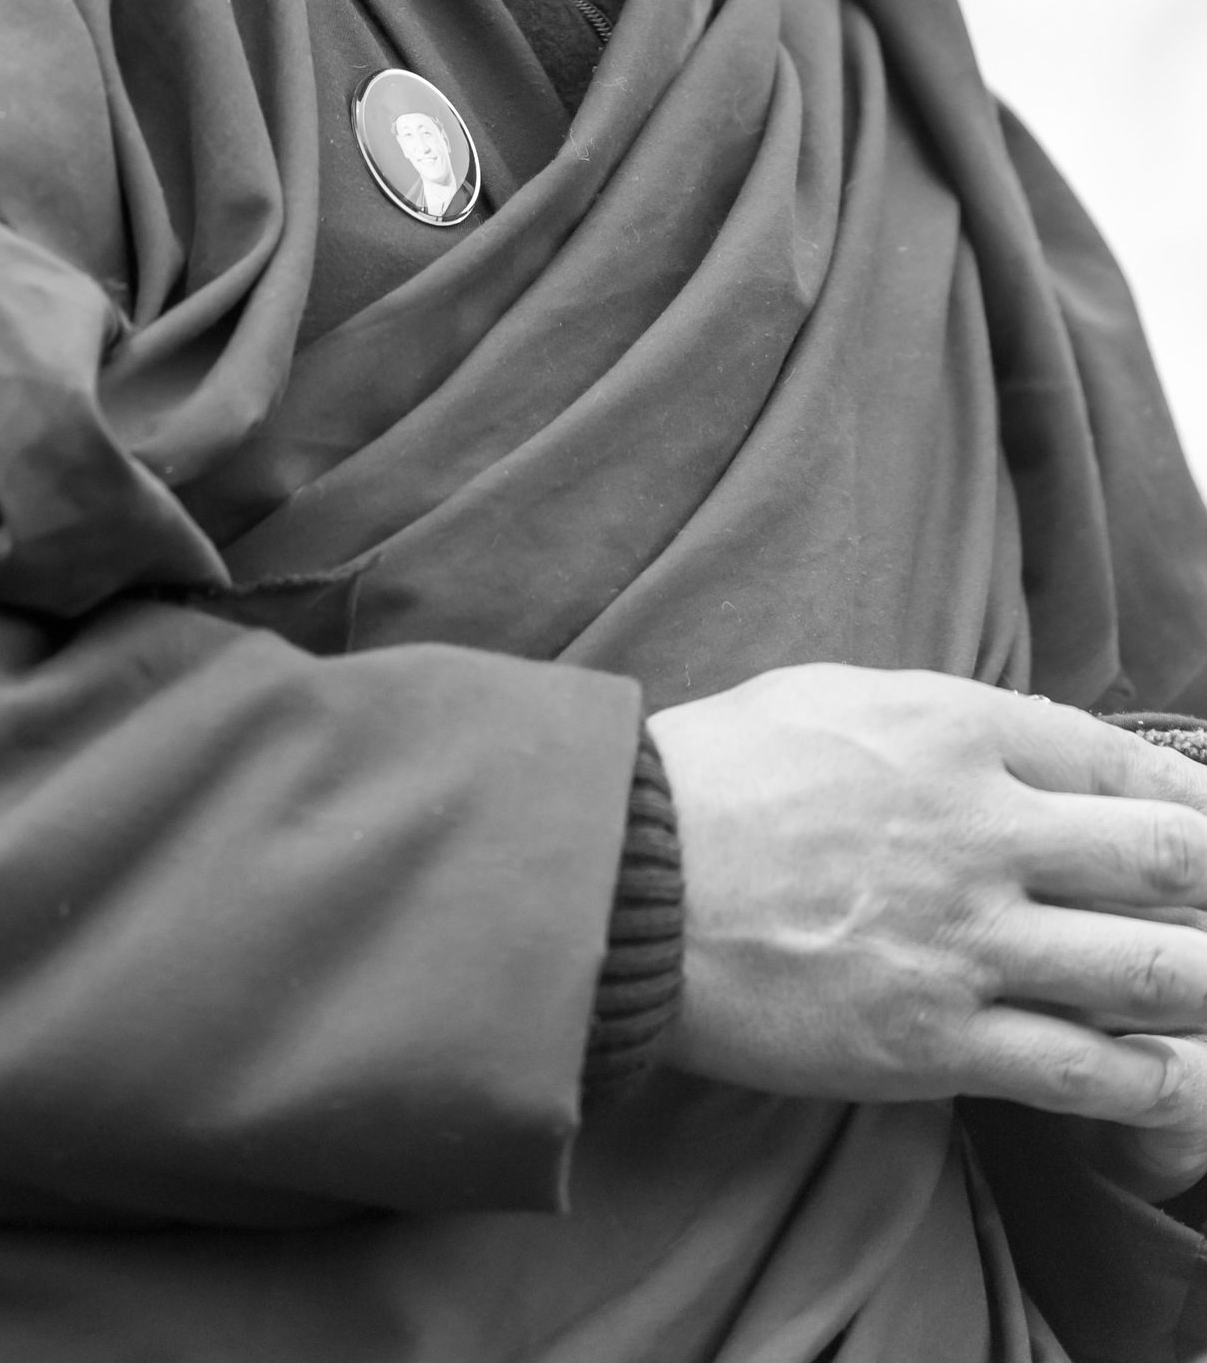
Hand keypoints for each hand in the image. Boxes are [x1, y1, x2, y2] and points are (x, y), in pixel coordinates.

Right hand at [651, 665, 1206, 1199]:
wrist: (624, 882)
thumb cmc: (714, 775)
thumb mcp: (832, 694)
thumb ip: (937, 717)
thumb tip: (1012, 739)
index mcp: (957, 732)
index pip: (1125, 758)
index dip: (1192, 794)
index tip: (1204, 820)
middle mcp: (984, 831)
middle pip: (1169, 858)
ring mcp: (967, 942)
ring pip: (1155, 972)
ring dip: (1204, 981)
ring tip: (1206, 987)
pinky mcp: (937, 1041)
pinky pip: (1086, 1072)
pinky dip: (1149, 1078)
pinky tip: (1165, 1075)